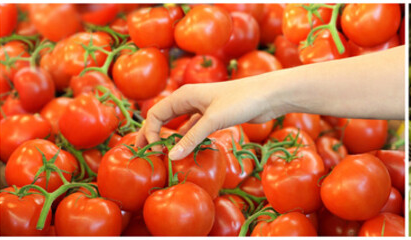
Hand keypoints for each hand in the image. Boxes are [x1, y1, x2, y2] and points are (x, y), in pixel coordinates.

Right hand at [137, 79, 289, 159]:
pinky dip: (186, 140)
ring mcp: (201, 109)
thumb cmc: (240, 100)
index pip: (155, 114)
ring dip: (169, 139)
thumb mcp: (213, 120)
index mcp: (184, 95)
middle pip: (162, 118)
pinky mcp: (213, 117)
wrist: (267, 95)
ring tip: (162, 156)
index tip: (155, 150)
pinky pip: (192, 130)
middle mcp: (189, 100)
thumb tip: (170, 156)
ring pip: (177, 125)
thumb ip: (191, 138)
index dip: (150, 132)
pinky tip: (185, 151)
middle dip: (151, 134)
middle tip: (143, 152)